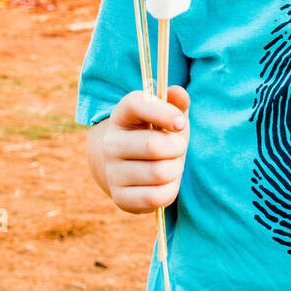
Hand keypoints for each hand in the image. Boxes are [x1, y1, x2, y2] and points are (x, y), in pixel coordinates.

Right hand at [102, 86, 190, 212]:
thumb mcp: (167, 117)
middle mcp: (111, 143)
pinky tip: (165, 183)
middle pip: (154, 145)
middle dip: (177, 147)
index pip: (136, 104)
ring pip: (159, 173)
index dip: (163, 112)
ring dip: (175, 169)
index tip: (180, 123)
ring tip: (170, 165)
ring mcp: (112, 172)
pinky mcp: (120, 197)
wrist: (129, 168)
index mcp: (122, 115)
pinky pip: (155, 197)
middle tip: (177, 147)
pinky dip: (170, 190)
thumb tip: (177, 92)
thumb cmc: (156, 135)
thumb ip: (176, 102)